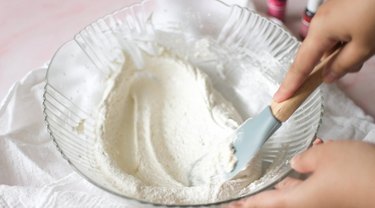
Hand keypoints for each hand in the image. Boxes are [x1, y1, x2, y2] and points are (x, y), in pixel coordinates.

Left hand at [227, 140, 374, 207]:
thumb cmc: (357, 171)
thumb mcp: (324, 156)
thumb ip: (304, 159)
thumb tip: (296, 165)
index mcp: (300, 200)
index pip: (265, 202)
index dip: (247, 203)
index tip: (230, 204)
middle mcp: (310, 203)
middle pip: (281, 196)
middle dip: (270, 184)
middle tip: (253, 179)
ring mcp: (325, 200)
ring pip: (300, 186)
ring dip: (296, 170)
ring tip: (299, 152)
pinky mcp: (337, 195)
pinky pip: (316, 182)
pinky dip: (313, 168)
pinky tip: (319, 148)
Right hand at [274, 0, 374, 101]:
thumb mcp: (364, 47)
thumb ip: (343, 66)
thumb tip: (327, 76)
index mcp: (320, 31)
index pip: (300, 65)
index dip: (290, 84)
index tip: (279, 99)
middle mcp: (319, 22)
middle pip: (316, 53)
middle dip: (331, 64)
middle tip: (356, 63)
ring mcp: (328, 13)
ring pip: (330, 43)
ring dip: (344, 51)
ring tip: (368, 45)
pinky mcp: (339, 8)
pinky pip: (336, 31)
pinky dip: (347, 40)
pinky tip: (365, 35)